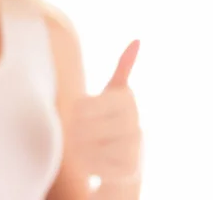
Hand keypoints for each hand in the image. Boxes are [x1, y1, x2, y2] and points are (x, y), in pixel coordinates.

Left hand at [70, 40, 141, 183]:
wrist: (123, 164)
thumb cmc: (111, 120)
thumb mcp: (114, 93)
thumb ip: (123, 69)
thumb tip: (137, 40)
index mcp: (126, 99)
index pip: (81, 104)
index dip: (75, 110)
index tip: (78, 111)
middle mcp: (135, 123)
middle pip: (81, 125)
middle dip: (75, 129)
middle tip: (77, 131)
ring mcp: (134, 148)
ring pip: (86, 146)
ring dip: (78, 148)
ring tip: (83, 146)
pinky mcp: (130, 171)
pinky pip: (94, 166)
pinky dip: (88, 165)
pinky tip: (93, 162)